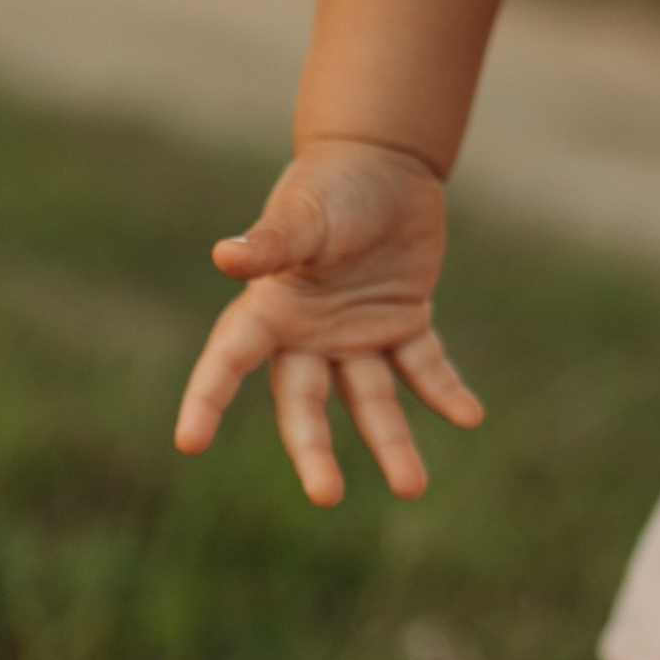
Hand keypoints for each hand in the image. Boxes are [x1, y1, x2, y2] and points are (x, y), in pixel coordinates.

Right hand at [175, 138, 483, 505]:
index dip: (206, 399)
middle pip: (305, 404)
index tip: (188, 444)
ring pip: (370, 401)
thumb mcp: (306, 213)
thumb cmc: (331, 184)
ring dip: (391, 443)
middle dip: (314, 451)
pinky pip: (424, 368)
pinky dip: (445, 391)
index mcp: (270, 307)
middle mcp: (308, 334)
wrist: (384, 162)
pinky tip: (470, 417)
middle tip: (327, 496)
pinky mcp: (404, 323)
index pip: (229, 359)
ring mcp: (357, 334)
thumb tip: (225, 258)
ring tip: (413, 488)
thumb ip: (273, 242)